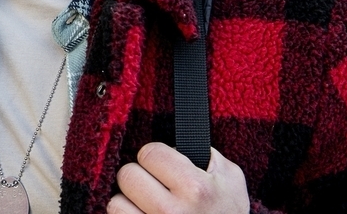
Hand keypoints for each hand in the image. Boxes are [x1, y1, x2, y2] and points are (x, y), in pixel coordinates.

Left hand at [107, 143, 248, 213]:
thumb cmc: (227, 213)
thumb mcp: (230, 179)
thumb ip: (206, 153)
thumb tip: (178, 139)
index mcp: (196, 188)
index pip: (149, 153)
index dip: (155, 156)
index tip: (163, 166)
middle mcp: (173, 211)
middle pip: (128, 175)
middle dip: (139, 177)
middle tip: (153, 184)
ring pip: (116, 202)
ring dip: (128, 201)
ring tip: (146, 204)